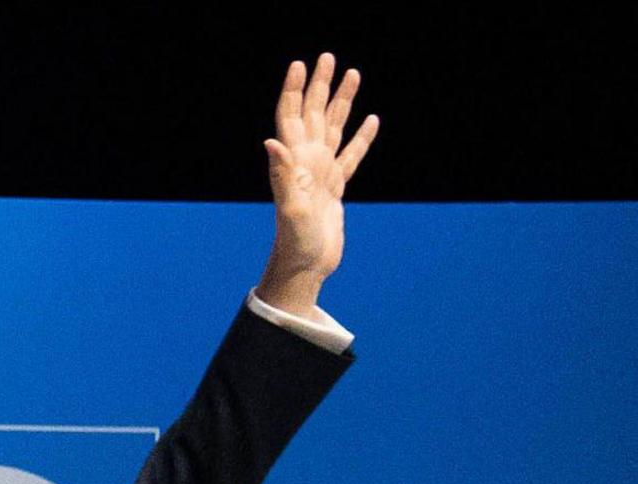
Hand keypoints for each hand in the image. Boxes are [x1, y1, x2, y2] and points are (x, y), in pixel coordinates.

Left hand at [260, 53, 376, 315]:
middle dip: (319, 85)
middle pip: (313, 114)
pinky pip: (351, 155)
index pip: (291, 116)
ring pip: (334, 128)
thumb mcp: (290, 207)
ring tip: (352, 74)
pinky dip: (361, 137)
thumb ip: (282, 174)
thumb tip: (272, 141)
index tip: (300, 64)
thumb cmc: (295, 242)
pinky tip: (372, 120)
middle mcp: (306, 163)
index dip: (294, 90)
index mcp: (295, 162)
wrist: (305, 268)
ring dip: (341, 102)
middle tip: (327, 56)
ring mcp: (321, 174)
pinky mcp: (336, 188)